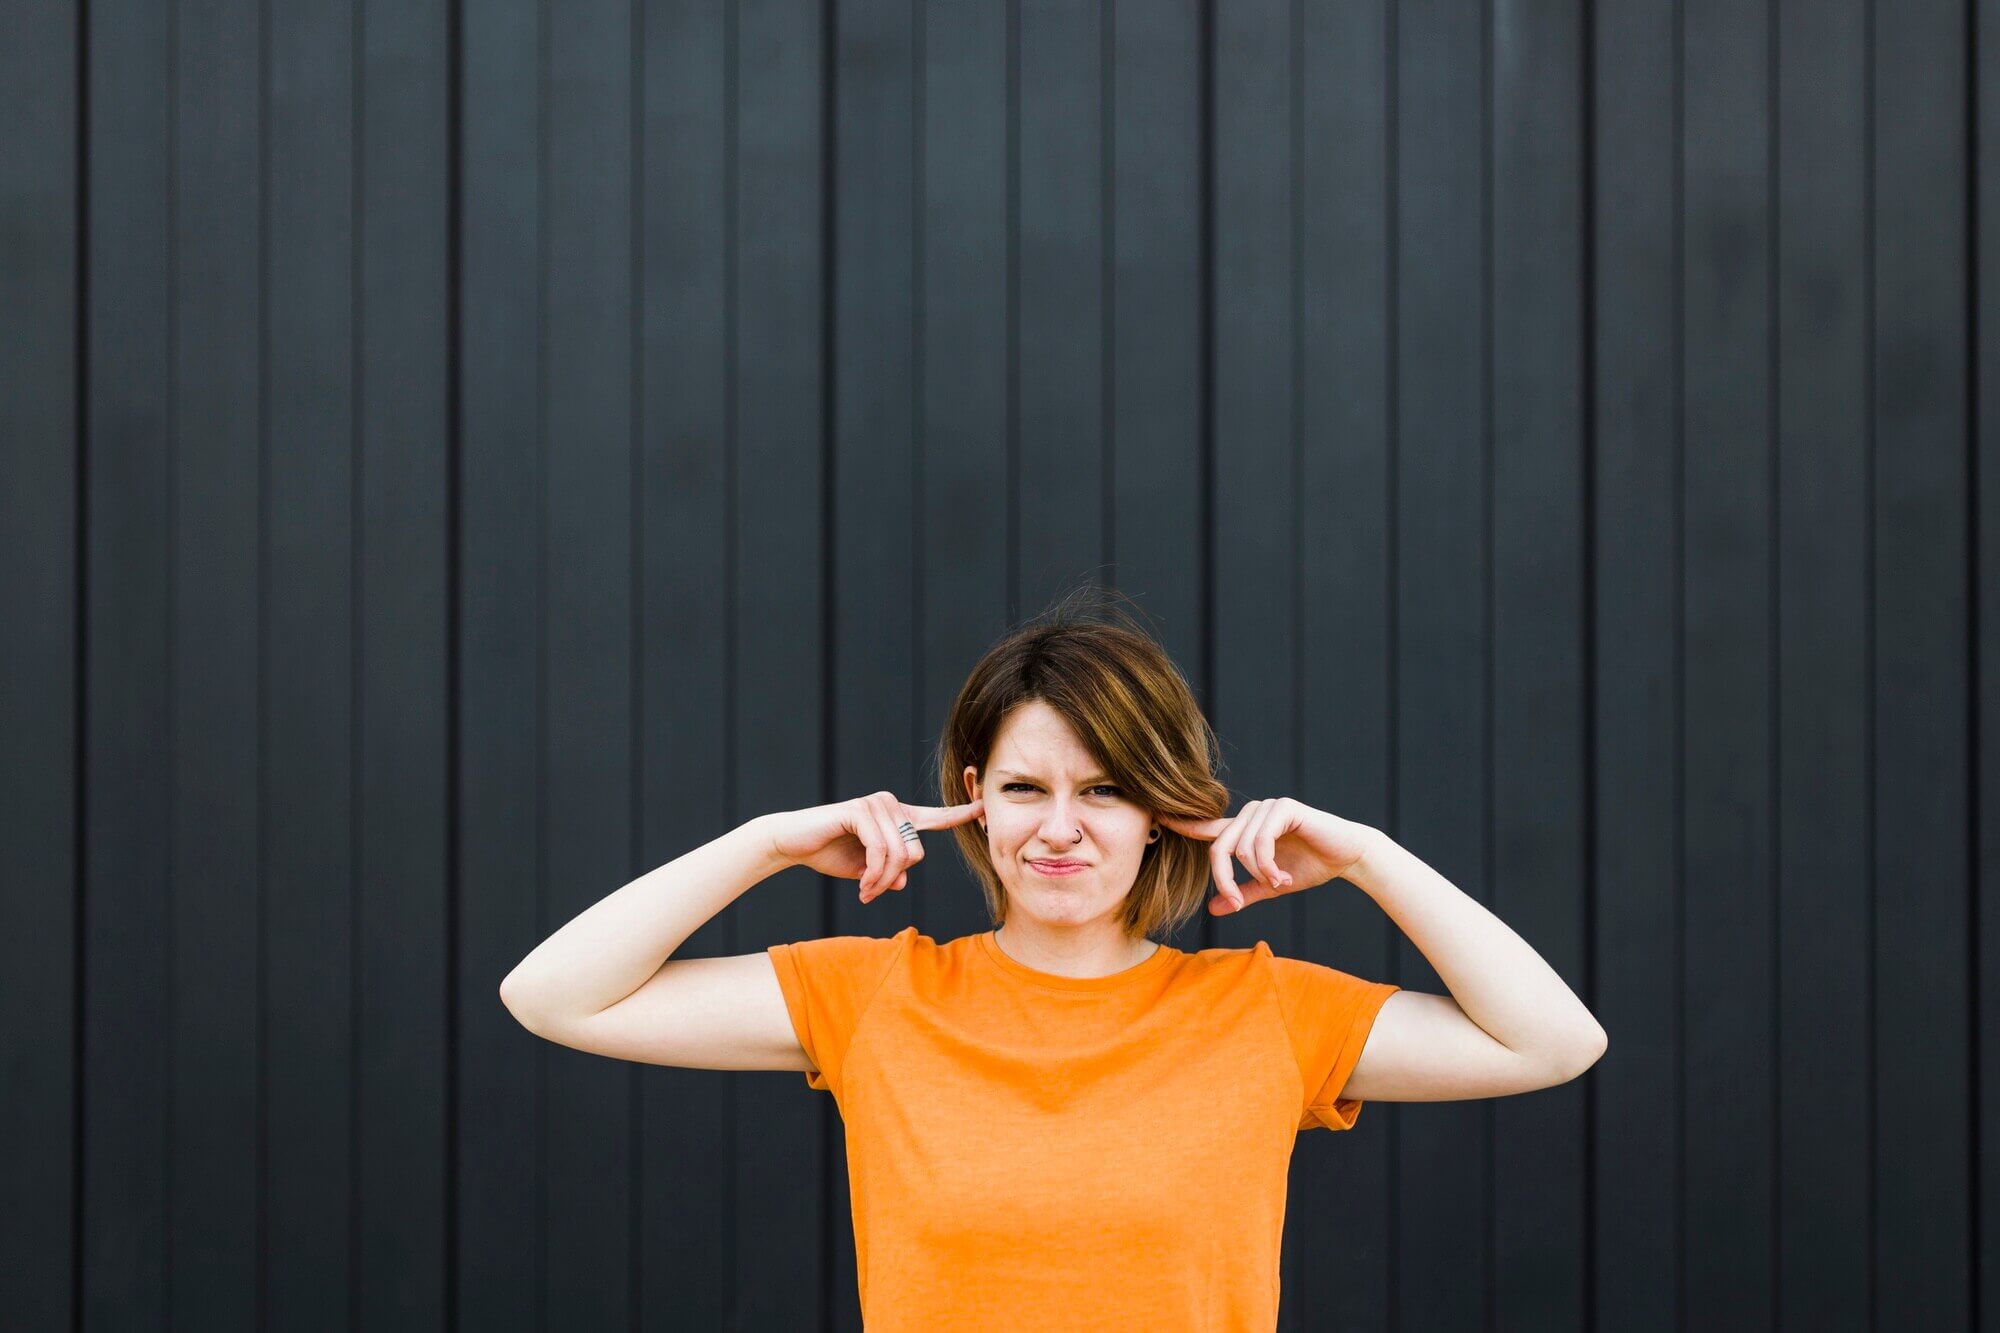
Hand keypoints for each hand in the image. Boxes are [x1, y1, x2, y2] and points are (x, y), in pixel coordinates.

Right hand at [767, 792, 984, 903]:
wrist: (792, 843)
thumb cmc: (830, 853)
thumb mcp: (867, 871)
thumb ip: (889, 873)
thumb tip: (903, 881)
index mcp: (897, 817)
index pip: (935, 817)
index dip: (960, 814)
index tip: (984, 807)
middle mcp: (891, 805)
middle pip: (916, 853)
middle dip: (893, 879)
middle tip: (871, 892)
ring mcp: (877, 804)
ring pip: (900, 855)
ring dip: (881, 882)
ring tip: (864, 891)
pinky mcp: (860, 810)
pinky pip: (881, 850)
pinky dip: (873, 874)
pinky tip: (860, 885)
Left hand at [1158, 798, 1376, 914]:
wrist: (1347, 857)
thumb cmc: (1309, 867)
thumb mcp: (1269, 886)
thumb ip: (1242, 894)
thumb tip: (1213, 909)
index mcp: (1244, 829)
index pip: (1207, 827)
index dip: (1182, 824)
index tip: (1157, 819)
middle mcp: (1251, 814)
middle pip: (1218, 848)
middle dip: (1225, 879)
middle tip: (1236, 901)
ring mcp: (1266, 808)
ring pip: (1239, 847)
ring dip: (1257, 874)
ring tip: (1277, 883)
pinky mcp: (1284, 808)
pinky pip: (1260, 841)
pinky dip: (1268, 866)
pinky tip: (1282, 877)